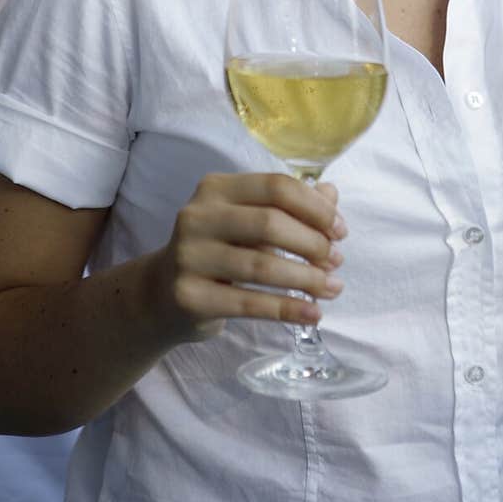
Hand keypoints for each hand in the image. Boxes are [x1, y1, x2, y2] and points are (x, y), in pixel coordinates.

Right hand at [154, 173, 346, 340]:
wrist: (162, 294)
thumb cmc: (216, 251)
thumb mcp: (246, 222)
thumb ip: (288, 206)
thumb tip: (332, 195)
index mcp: (215, 189)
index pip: (275, 187)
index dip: (315, 208)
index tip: (340, 231)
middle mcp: (197, 216)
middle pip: (269, 223)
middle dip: (312, 244)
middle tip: (335, 262)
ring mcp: (189, 256)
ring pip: (261, 266)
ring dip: (306, 279)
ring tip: (331, 288)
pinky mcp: (189, 296)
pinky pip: (249, 304)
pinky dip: (288, 310)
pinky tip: (312, 314)